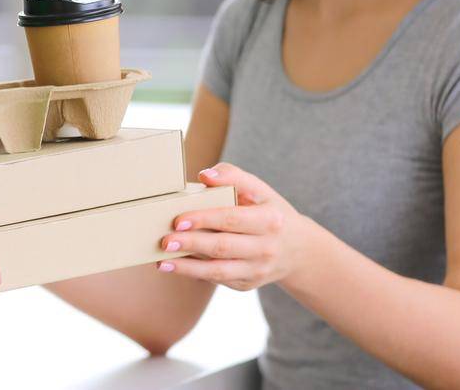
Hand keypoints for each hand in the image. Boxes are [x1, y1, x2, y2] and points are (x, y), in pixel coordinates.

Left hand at [155, 162, 313, 290]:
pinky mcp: (248, 284)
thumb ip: (233, 176)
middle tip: (165, 240)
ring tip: (163, 261)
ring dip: (187, 267)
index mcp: (269, 220)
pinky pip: (218, 280)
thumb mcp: (260, 190)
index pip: (232, 219)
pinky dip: (195, 274)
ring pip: (219, 271)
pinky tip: (175, 267)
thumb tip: (205, 175)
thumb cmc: (269, 211)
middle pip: (223, 246)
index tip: (178, 220)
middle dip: (191, 244)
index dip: (204, 219)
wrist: (297, 249)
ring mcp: (257, 270)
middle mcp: (266, 248)